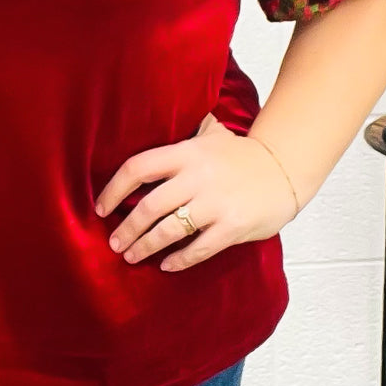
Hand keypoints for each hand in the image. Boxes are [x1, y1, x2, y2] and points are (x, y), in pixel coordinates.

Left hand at [94, 113, 298, 271]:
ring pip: (169, 231)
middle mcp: (197, 177)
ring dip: (145, 246)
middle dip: (127, 229)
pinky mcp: (232, 227)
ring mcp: (215, 203)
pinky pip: (198, 248)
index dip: (114, 189)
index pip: (138, 168)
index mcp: (187, 153)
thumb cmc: (241, 155)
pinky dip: (178, 260)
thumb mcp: (211, 135)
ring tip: (131, 256)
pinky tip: (166, 265)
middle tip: (114, 243)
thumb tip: (149, 121)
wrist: (284, 169)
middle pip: (148, 206)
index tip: (101, 208)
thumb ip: (183, 134)